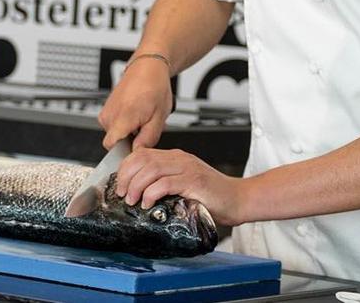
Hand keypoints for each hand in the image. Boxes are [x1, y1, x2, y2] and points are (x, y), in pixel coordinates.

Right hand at [99, 55, 172, 149]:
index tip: (136, 148)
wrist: (146, 68)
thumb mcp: (159, 116)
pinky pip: (113, 126)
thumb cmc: (154, 86)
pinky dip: (124, 124)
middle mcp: (110, 115)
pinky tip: (135, 114)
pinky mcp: (105, 109)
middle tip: (146, 127)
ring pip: (115, 135)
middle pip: (115, 142)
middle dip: (131, 141)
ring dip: (128, 132)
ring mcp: (106, 111)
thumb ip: (148, 139)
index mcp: (123, 117)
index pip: (112, 147)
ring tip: (142, 118)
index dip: (124, 152)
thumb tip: (137, 153)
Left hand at [115, 147, 247, 225]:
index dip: (126, 168)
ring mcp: (187, 168)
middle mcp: (179, 159)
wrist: (239, 200)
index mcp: (175, 158)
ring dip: (136, 186)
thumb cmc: (212, 197)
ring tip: (133, 201)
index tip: (120, 185)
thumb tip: (139, 194)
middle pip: (142, 159)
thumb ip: (165, 184)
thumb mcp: (183, 186)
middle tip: (123, 194)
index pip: (141, 154)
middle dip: (127, 177)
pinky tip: (148, 203)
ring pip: (150, 169)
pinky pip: (165, 183)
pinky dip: (151, 193)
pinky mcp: (194, 181)